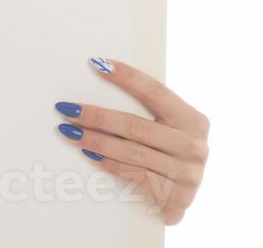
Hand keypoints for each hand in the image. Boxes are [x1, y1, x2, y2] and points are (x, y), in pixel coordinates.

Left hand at [54, 57, 209, 225]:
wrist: (183, 196)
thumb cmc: (167, 152)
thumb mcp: (167, 128)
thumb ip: (146, 111)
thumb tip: (100, 77)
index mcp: (193, 120)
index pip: (155, 92)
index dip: (127, 77)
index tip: (97, 64)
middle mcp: (194, 146)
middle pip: (136, 125)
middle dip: (97, 117)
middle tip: (68, 109)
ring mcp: (189, 174)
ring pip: (132, 152)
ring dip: (95, 142)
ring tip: (69, 132)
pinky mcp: (178, 198)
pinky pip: (135, 176)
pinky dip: (109, 164)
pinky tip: (90, 155)